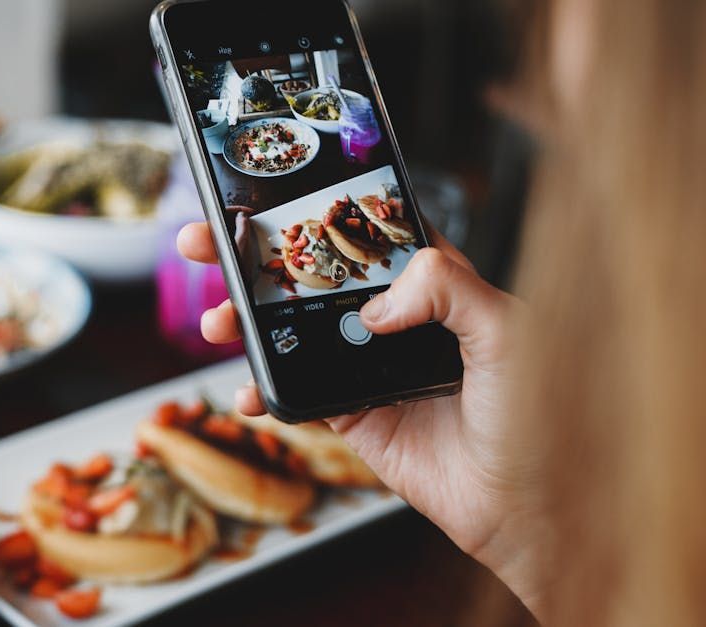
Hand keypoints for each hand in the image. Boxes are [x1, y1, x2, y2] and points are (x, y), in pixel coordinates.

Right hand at [178, 223, 546, 615]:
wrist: (525, 506)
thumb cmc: (539, 415)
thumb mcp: (508, 332)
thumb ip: (448, 289)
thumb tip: (375, 304)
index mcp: (435, 282)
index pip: (364, 230)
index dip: (315, 208)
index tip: (262, 196)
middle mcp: (395, 317)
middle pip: (311, 274)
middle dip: (251, 257)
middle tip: (205, 242)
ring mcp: (367, 364)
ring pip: (290, 330)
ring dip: (243, 323)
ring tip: (215, 322)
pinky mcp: (352, 412)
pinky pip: (294, 393)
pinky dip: (261, 392)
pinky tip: (245, 392)